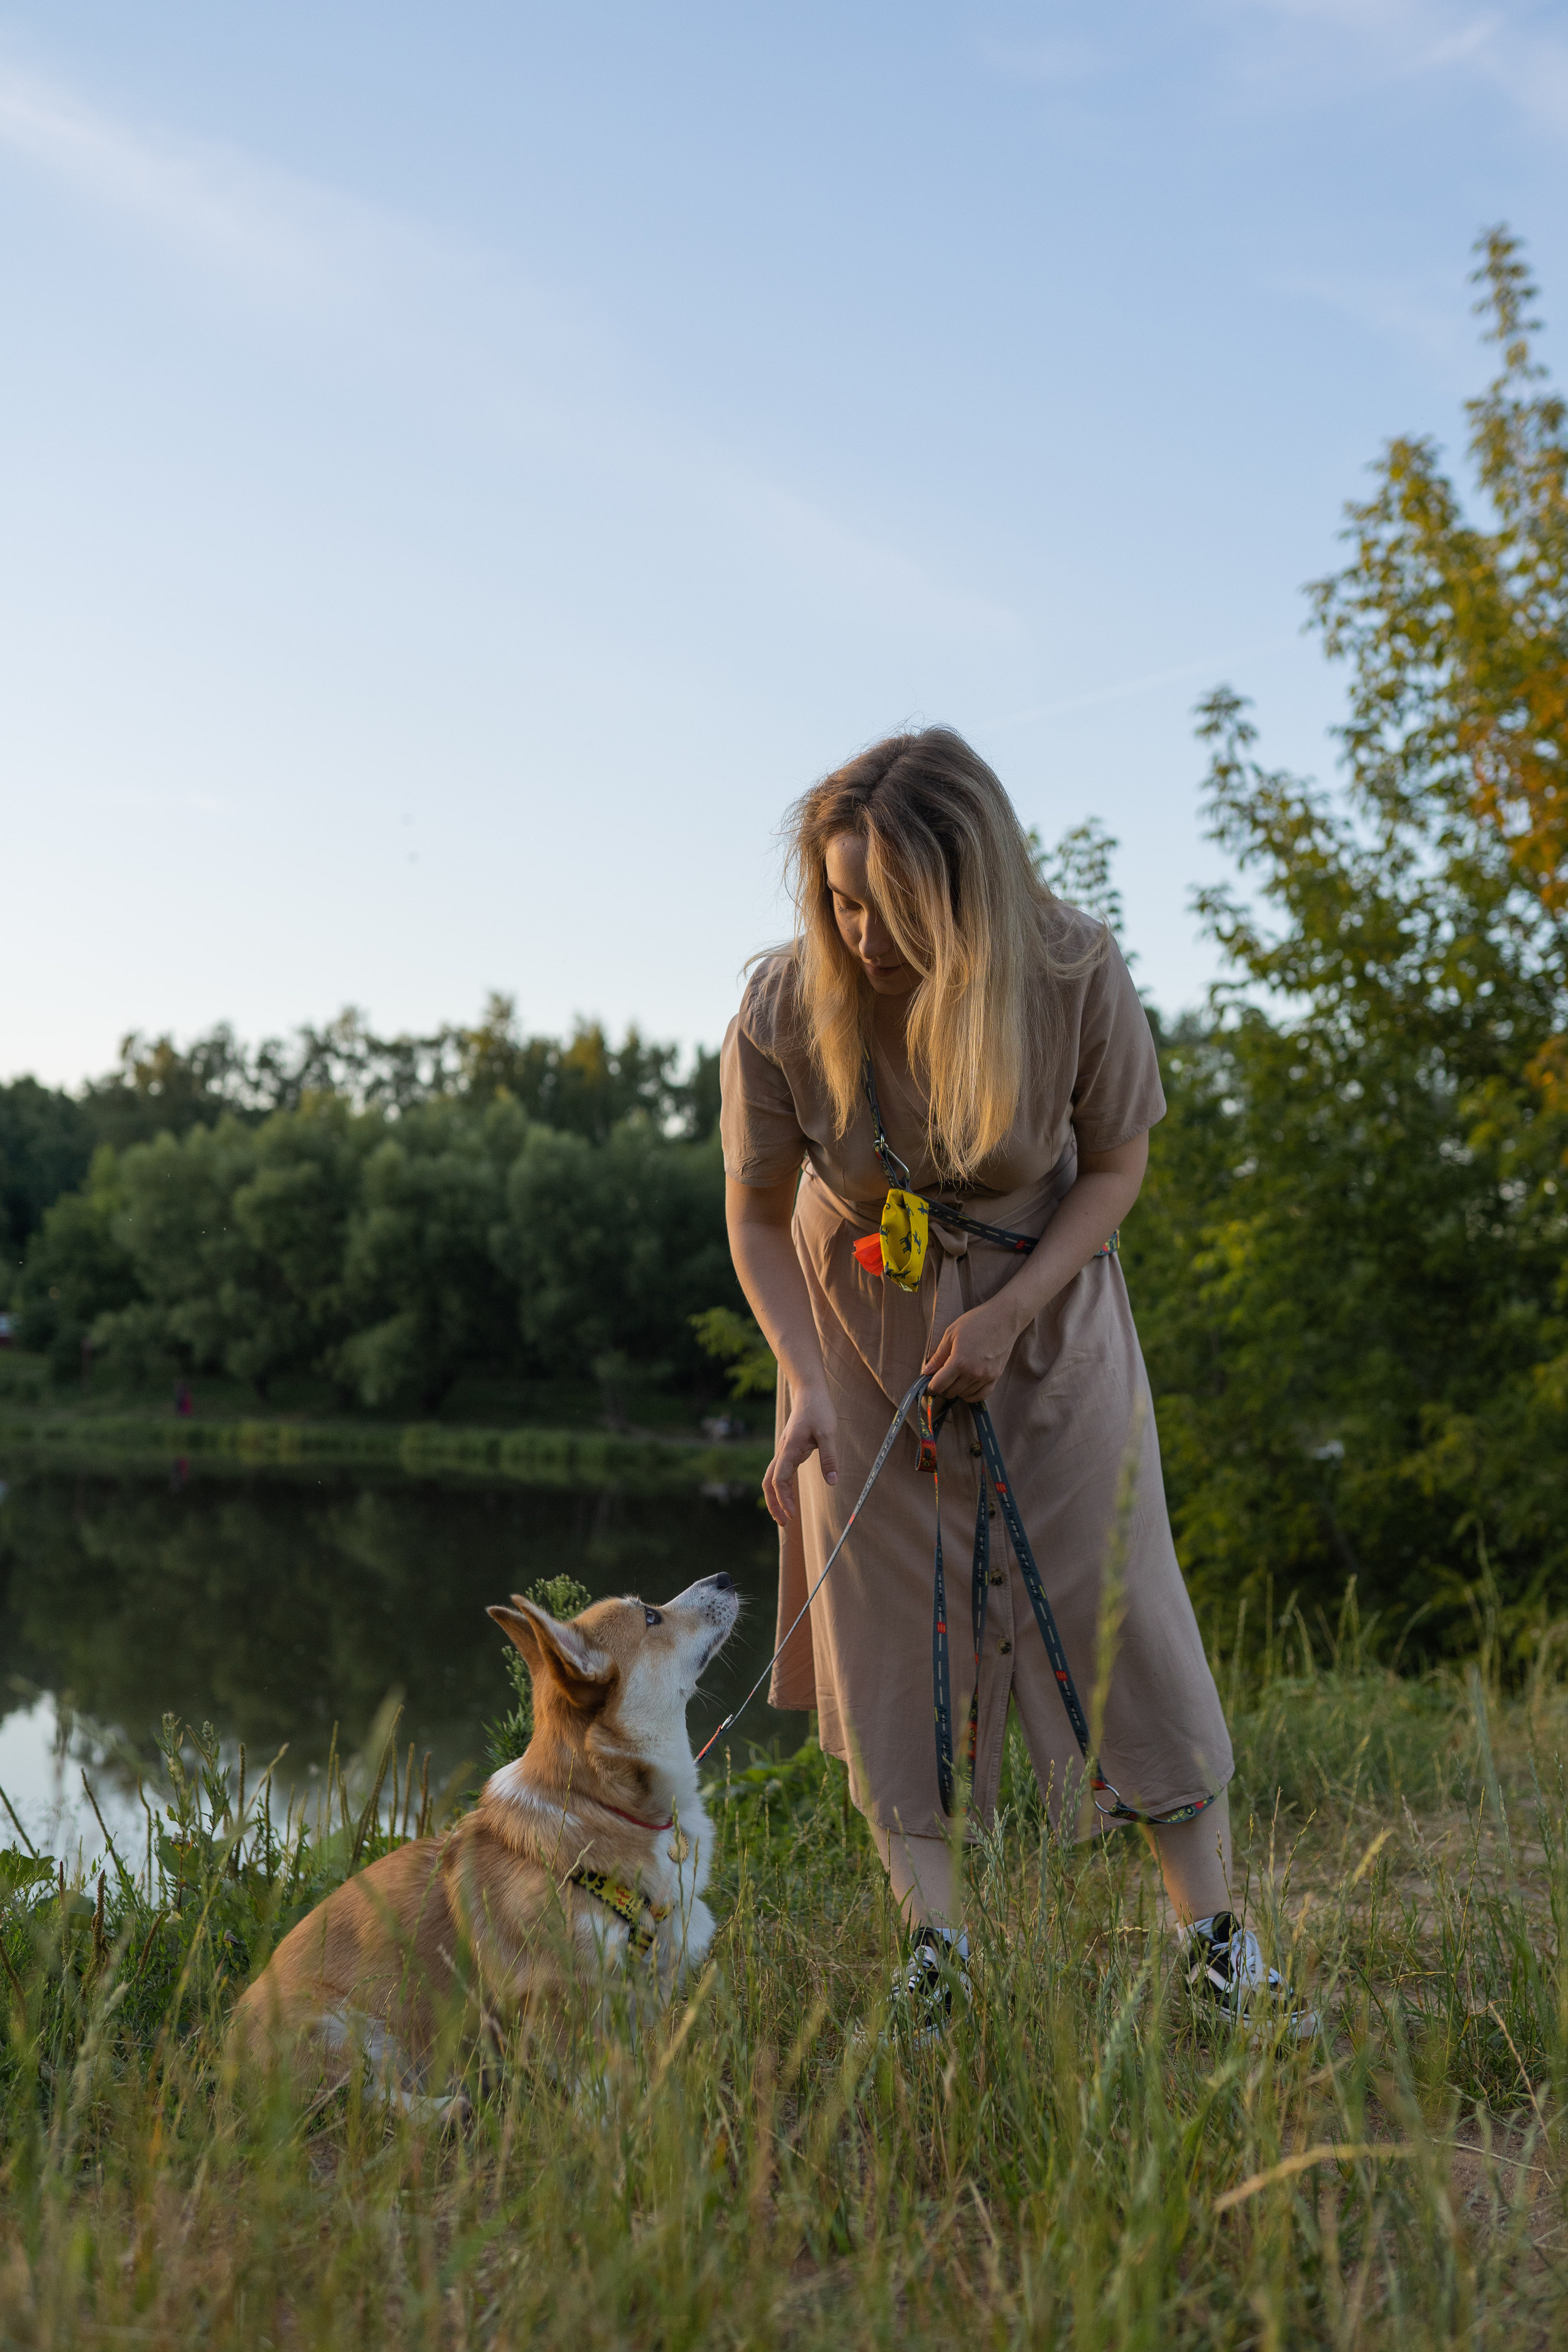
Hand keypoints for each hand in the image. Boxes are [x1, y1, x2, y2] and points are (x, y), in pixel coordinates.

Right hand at [763, 1387, 839, 1524]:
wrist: (808, 1391)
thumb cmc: (818, 1409)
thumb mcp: (828, 1433)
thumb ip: (829, 1458)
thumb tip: (832, 1483)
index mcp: (789, 1448)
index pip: (779, 1479)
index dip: (783, 1499)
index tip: (793, 1514)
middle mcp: (783, 1451)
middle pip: (769, 1482)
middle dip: (774, 1504)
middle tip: (785, 1523)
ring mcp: (784, 1451)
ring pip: (772, 1478)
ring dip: (776, 1498)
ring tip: (786, 1516)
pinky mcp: (790, 1450)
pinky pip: (780, 1472)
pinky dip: (782, 1488)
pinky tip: (790, 1497)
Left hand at [923, 1296, 1019, 1403]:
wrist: (1004, 1319)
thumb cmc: (976, 1321)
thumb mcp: (951, 1334)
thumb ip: (938, 1355)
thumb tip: (927, 1371)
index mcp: (959, 1362)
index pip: (939, 1385)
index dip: (930, 1388)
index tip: (927, 1386)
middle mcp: (973, 1373)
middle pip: (950, 1392)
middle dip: (942, 1388)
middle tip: (940, 1378)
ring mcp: (986, 1377)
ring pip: (964, 1395)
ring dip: (956, 1390)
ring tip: (954, 1378)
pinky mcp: (996, 1377)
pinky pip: (981, 1395)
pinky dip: (971, 1395)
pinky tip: (966, 1387)